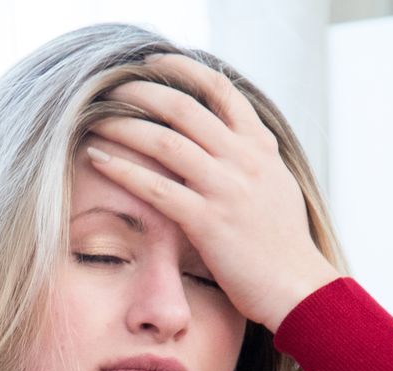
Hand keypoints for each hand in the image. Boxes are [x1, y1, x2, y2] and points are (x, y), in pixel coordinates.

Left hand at [82, 53, 340, 331]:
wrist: (297, 285)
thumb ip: (251, 157)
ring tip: (94, 118)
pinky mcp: (207, 221)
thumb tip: (228, 138)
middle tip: (111, 87)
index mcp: (259, 145)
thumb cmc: (282, 243)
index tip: (153, 63)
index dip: (183, 70)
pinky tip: (98, 159)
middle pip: (184, 108)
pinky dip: (122, 169)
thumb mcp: (275, 185)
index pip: (220, 90)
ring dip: (124, 125)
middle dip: (142, 92)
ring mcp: (226, 188)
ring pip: (165, 141)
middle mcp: (243, 158)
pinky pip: (156, 187)